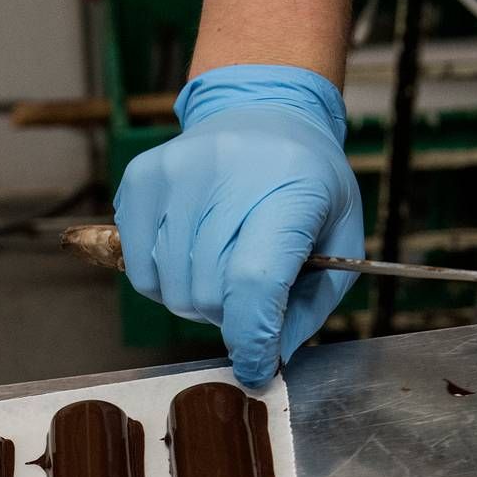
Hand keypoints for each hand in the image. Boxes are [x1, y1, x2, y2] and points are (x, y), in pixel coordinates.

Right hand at [113, 65, 363, 386]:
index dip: (251, 339)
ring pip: (168, 286)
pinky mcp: (142, 178)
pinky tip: (189, 250)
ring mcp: (177, 174)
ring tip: (220, 267)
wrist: (264, 111)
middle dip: (228, 314)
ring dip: (195, 297)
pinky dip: (163, 276)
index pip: (254, 283)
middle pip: (207, 292)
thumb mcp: (339, 237)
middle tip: (247, 293)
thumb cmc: (305, 180)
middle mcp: (226, 176)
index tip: (255, 366)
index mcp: (289, 191)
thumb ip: (310, 304)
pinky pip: (138, 264)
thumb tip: (269, 357)